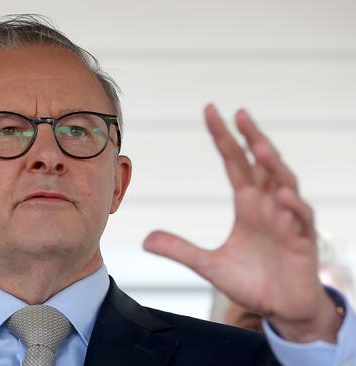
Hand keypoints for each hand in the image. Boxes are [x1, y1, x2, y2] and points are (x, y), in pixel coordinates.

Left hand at [143, 104, 342, 342]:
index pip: (235, 163)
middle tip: (238, 113)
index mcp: (248, 204)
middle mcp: (269, 205)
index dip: (224, 138)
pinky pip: (301, 218)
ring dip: (273, 165)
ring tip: (258, 146)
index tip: (211, 112)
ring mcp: (288, 220)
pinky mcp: (303, 241)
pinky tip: (282, 195)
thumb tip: (145, 240)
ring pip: (284, 183)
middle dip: (252, 138)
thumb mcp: (208, 265)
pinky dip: (293, 206)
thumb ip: (180, 250)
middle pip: (262, 163)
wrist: (282, 309)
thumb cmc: (252, 282)